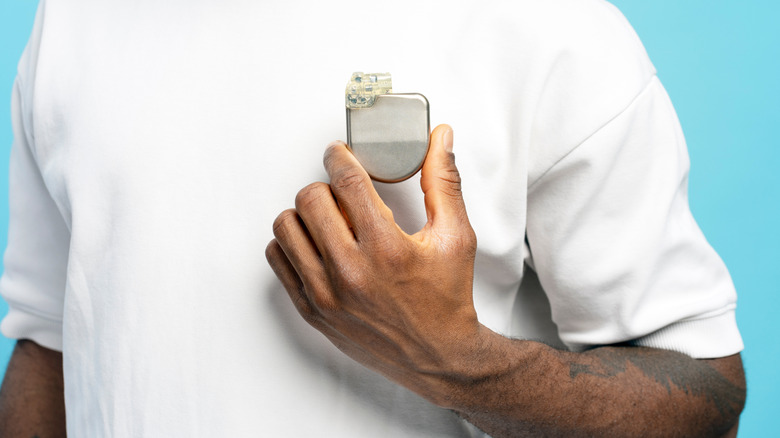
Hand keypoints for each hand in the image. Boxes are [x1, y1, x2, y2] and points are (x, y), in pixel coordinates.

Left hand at [266, 125, 482, 400]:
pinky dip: (292, 244)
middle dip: (326, 186)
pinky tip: (316, 245)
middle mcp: (350, 271)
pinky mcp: (312, 311)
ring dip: (305, 214)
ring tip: (329, 220)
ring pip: (286, 226)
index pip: (346, 180)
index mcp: (386, 247)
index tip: (339, 153)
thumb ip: (443, 182)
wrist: (437, 357)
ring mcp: (326, 294)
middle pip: (309, 198)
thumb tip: (440, 139)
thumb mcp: (455, 237)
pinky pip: (278, 260)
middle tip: (342, 193)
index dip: (339, 156)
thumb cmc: (447, 298)